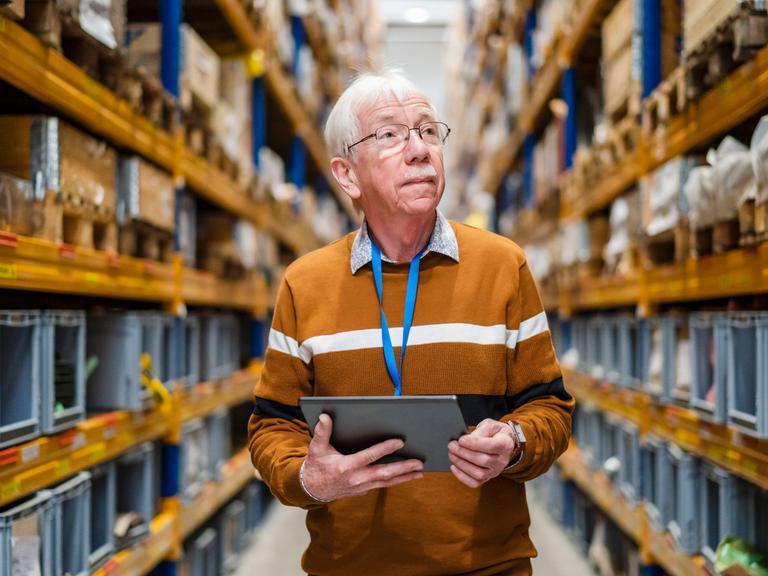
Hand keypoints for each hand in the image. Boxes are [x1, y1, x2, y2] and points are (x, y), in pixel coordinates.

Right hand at [302, 414, 423, 501]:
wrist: (312, 490)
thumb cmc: (316, 466)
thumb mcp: (316, 448)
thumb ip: (322, 432)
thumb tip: (325, 417)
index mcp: (346, 466)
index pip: (370, 456)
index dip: (385, 449)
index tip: (400, 442)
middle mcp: (356, 478)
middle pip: (384, 473)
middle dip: (403, 468)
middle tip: (419, 463)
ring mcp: (361, 486)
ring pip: (386, 482)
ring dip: (404, 477)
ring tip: (419, 471)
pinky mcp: (363, 490)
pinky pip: (382, 485)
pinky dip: (395, 481)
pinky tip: (407, 476)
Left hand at [448, 419, 519, 487]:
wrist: (503, 442)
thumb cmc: (494, 432)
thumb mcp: (489, 425)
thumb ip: (480, 431)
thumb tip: (466, 439)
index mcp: (505, 444)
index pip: (490, 446)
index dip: (474, 444)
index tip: (461, 440)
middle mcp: (502, 460)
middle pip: (483, 460)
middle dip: (464, 453)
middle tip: (452, 445)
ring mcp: (495, 471)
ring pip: (479, 474)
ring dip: (461, 464)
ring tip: (452, 454)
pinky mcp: (488, 478)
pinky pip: (475, 483)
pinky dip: (462, 476)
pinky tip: (454, 466)